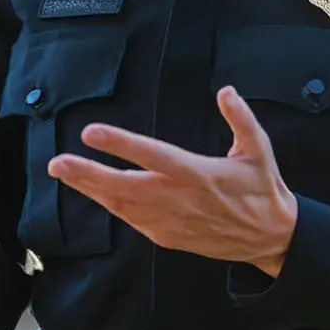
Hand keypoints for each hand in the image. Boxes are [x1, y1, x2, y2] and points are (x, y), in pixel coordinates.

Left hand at [48, 86, 296, 274]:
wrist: (271, 239)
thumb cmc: (262, 189)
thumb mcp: (259, 149)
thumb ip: (241, 118)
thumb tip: (227, 90)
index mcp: (198, 174)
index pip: (152, 155)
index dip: (121, 144)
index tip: (91, 132)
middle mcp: (179, 199)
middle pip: (124, 187)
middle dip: (88, 175)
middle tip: (57, 162)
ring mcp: (170, 222)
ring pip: (121, 206)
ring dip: (90, 189)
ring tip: (63, 172)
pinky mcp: (167, 237)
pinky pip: (131, 220)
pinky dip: (109, 204)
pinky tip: (91, 191)